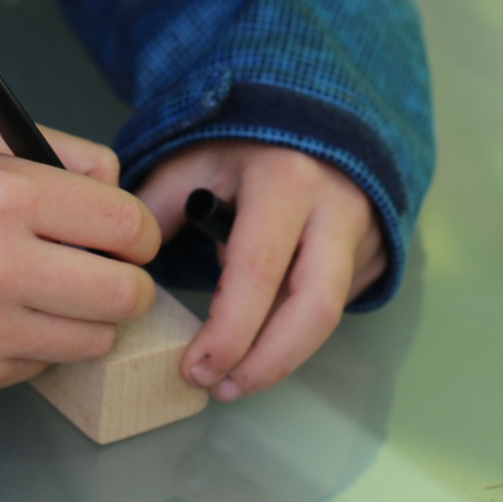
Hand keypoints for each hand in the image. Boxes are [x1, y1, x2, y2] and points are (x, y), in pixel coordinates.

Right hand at [0, 118, 160, 390]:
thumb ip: (73, 156)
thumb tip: (125, 200)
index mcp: (8, 195)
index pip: (127, 225)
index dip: (139, 230)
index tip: (127, 233)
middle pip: (125, 294)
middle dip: (129, 279)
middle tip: (108, 268)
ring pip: (97, 339)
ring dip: (91, 316)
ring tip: (57, 288)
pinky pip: (50, 363)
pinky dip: (45, 341)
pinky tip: (14, 311)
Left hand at [137, 142, 386, 401]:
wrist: (320, 112)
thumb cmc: (246, 142)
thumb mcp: (194, 160)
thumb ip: (156, 210)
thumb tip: (124, 268)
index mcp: (286, 180)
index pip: (258, 273)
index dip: (228, 334)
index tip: (195, 368)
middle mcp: (337, 207)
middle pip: (314, 310)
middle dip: (267, 364)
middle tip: (221, 389)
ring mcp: (366, 231)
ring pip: (331, 316)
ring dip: (282, 354)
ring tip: (235, 373)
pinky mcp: (377, 252)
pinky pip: (339, 303)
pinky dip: (300, 325)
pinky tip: (268, 322)